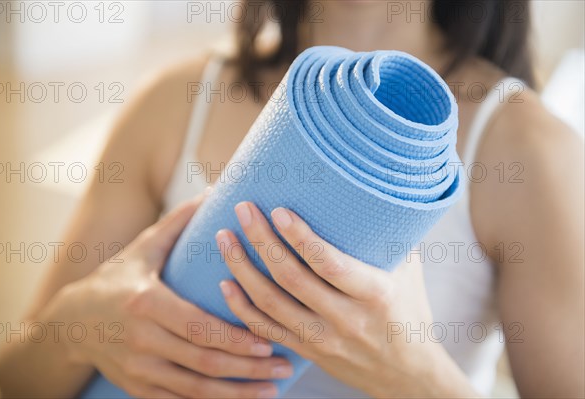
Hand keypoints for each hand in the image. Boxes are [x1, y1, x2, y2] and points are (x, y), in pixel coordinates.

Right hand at [47, 195, 290, 398]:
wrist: (71, 320)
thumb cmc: (116, 278)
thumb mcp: (143, 247)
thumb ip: (180, 221)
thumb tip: (216, 188)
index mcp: (147, 303)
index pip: (200, 326)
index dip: (236, 338)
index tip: (269, 341)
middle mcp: (142, 340)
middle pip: (204, 362)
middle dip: (248, 368)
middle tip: (285, 365)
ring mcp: (138, 369)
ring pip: (195, 389)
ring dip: (236, 394)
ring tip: (271, 390)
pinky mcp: (137, 387)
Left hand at [215, 202, 477, 397]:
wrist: (406, 375)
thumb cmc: (409, 312)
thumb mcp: (409, 273)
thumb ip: (386, 239)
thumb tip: (368, 194)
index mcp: (375, 294)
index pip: (329, 263)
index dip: (299, 237)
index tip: (277, 210)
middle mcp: (346, 319)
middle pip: (291, 278)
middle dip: (262, 241)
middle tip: (242, 210)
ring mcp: (322, 339)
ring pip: (270, 304)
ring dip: (242, 269)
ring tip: (224, 238)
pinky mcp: (307, 351)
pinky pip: (265, 330)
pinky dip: (241, 307)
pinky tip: (225, 283)